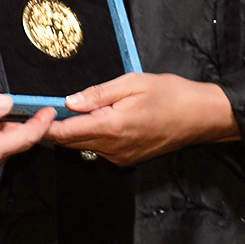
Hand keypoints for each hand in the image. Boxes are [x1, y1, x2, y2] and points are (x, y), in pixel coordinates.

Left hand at [46, 74, 238, 166]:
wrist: (201, 117)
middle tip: (59, 105)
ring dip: (79, 131)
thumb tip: (70, 101)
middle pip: (71, 142)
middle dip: (60, 125)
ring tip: (88, 109)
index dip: (49, 122)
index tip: (43, 109)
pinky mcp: (128, 160)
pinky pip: (101, 150)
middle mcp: (113, 148)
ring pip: (85, 146)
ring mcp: (120, 157)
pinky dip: (95, 136)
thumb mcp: (133, 83)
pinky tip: (107, 120)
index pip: (66, 132)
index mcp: (112, 127)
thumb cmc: (171, 96)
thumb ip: (98, 94)